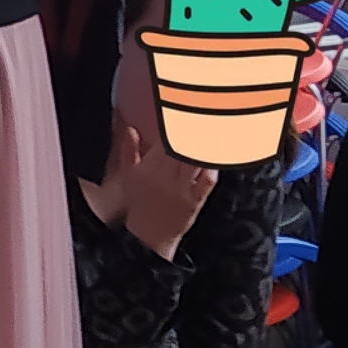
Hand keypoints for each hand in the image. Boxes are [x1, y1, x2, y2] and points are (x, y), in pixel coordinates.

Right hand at [96, 96, 218, 257]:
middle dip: (194, 131)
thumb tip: (130, 128)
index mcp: (147, 170)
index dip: (175, 126)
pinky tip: (218, 154)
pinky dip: (213, 167)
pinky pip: (208, 181)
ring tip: (215, 128)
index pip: (164, 142)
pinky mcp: (195, 202)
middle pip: (182, 149)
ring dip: (206, 145)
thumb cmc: (139, 203)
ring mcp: (182, 191)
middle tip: (206, 112)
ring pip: (196, 161)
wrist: (149, 237)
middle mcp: (165, 179)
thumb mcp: (129, 176)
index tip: (183, 110)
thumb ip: (129, 150)